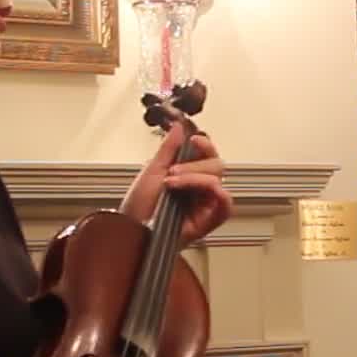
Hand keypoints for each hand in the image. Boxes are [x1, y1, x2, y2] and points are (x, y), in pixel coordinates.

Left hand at [121, 124, 234, 245]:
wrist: (131, 230)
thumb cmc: (138, 207)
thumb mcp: (151, 171)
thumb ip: (168, 149)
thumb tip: (179, 126)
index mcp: (189, 175)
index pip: (209, 154)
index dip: (205, 144)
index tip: (193, 140)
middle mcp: (199, 189)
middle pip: (217, 165)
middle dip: (194, 165)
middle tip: (172, 171)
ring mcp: (204, 205)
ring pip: (218, 181)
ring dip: (196, 177)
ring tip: (171, 183)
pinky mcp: (207, 222)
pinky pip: (225, 206)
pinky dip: (219, 194)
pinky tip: (205, 190)